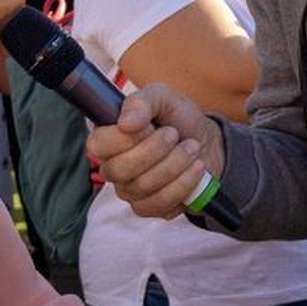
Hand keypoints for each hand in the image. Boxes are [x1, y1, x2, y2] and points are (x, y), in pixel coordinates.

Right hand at [87, 84, 224, 220]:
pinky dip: (184, 183)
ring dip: (175, 164)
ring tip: (192, 147)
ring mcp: (129, 190)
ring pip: (143, 186)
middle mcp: (113, 167)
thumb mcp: (161, 97)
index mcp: (108, 138)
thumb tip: (125, 123)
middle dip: (155, 151)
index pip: (99, 145)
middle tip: (175, 134)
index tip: (151, 126)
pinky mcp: (149, 207)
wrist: (207, 142)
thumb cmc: (178, 118)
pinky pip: (160, 203)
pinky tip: (196, 168)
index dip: (126, 138)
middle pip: (120, 169)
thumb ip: (141, 103)